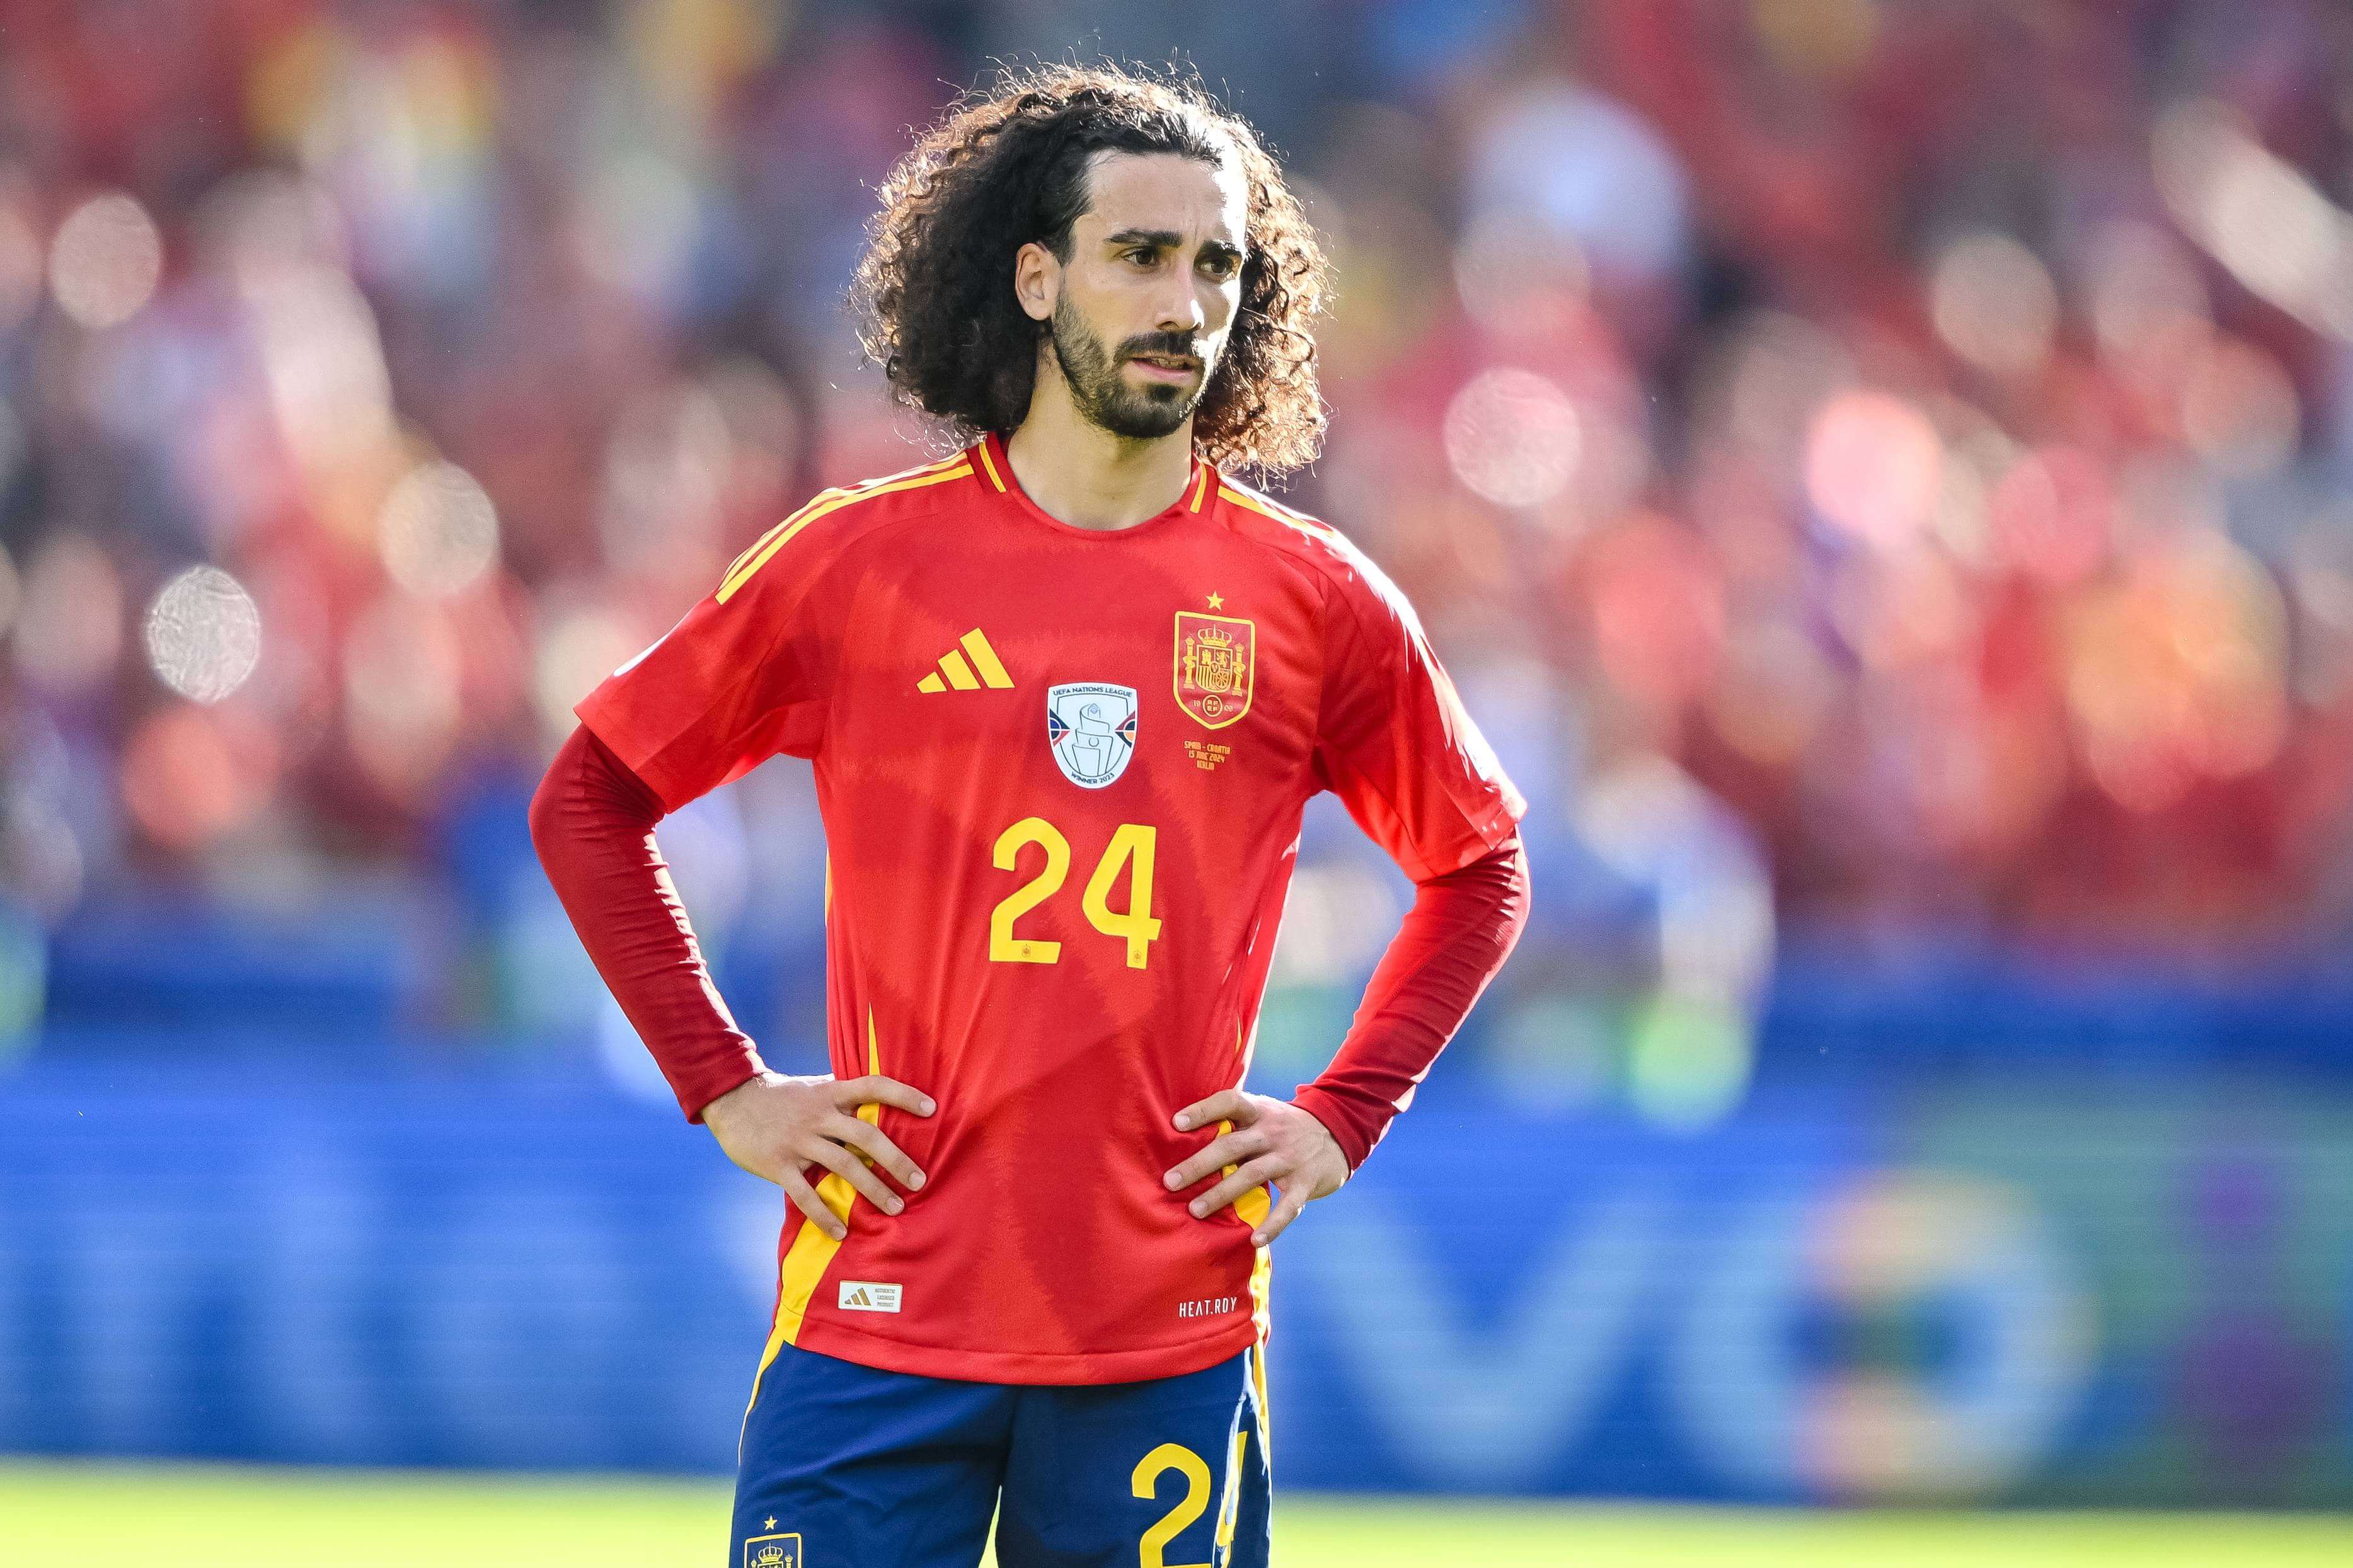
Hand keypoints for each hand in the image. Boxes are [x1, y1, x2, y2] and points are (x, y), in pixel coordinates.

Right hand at [703, 1071, 934, 1241]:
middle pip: (866, 1135)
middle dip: (896, 1160)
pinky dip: (824, 1215)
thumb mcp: (814, 1087)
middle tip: (919, 1181)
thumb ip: (842, 1095)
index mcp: (830, 1093)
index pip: (873, 1086)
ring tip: (895, 1208)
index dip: (903, 1095)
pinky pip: (806, 1194)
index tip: (931, 1109)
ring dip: (872, 1189)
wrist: (732, 1100)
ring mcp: (798, 1141)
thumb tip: (877, 1098)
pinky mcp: (779, 1165)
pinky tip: (841, 1232)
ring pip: (843, 1166)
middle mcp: (818, 1115)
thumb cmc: (781, 1096)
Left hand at [1163, 1089, 1349, 1246]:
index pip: (1229, 1102)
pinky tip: (1254, 1240)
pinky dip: (1272, 1225)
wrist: (1338, 1132)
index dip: (1203, 1111)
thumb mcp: (1263, 1112)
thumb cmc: (1284, 1125)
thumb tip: (1184, 1135)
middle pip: (1232, 1146)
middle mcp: (1273, 1131)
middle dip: (1199, 1164)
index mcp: (1259, 1110)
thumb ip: (1234, 1121)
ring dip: (1221, 1194)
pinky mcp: (1305, 1182)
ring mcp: (1290, 1157)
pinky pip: (1288, 1207)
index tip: (1176, 1124)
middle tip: (1170, 1181)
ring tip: (1194, 1210)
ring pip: (1252, 1176)